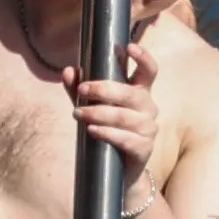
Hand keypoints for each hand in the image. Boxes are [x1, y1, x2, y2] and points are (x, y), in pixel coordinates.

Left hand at [63, 43, 160, 188]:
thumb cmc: (108, 131)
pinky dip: (107, 134)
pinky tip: (92, 131)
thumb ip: (80, 90)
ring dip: (99, 114)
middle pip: (130, 93)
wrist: (119, 171)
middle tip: (82, 90)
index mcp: (140, 91)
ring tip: (78, 114)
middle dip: (103, 89)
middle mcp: (148, 107)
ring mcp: (149, 129)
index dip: (143, 58)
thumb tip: (69, 71)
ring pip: (124, 117)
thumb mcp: (93, 106)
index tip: (129, 47)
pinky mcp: (144, 149)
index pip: (149, 70)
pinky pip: (126, 139)